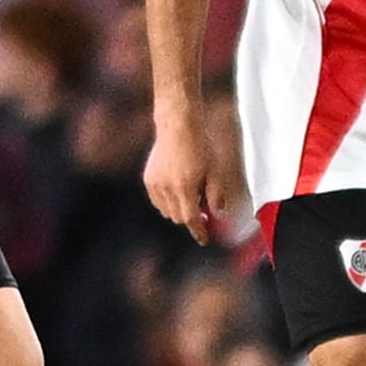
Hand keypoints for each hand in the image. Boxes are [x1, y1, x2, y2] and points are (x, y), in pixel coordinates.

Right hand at [143, 113, 229, 243]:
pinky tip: (177, 190)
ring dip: (178, 210)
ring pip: (166, 211)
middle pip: (178, 217)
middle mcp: (167, 188)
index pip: (191, 219)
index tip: (203, 239)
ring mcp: (155, 184)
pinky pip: (157, 201)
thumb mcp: (215, 171)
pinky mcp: (148, 179)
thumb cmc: (199, 146)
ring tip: (190, 194)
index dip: (198, 232)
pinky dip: (167, 202)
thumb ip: (216, 195)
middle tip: (202, 208)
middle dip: (191, 217)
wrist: (177, 126)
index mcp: (185, 187)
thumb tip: (217, 214)